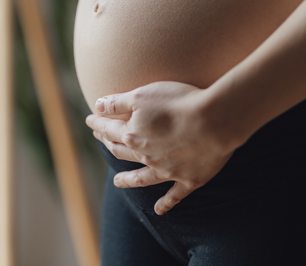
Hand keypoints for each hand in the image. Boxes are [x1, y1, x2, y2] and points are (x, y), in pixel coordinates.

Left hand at [85, 81, 235, 214]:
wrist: (215, 121)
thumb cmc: (178, 102)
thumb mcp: (142, 95)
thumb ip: (117, 103)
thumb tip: (97, 106)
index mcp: (133, 135)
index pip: (109, 130)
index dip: (98, 124)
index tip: (90, 120)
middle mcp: (146, 156)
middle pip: (122, 151)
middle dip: (109, 144)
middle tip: (102, 140)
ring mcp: (167, 171)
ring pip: (142, 178)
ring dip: (128, 180)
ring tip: (117, 182)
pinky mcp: (189, 180)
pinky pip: (174, 196)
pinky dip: (166, 204)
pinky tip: (159, 210)